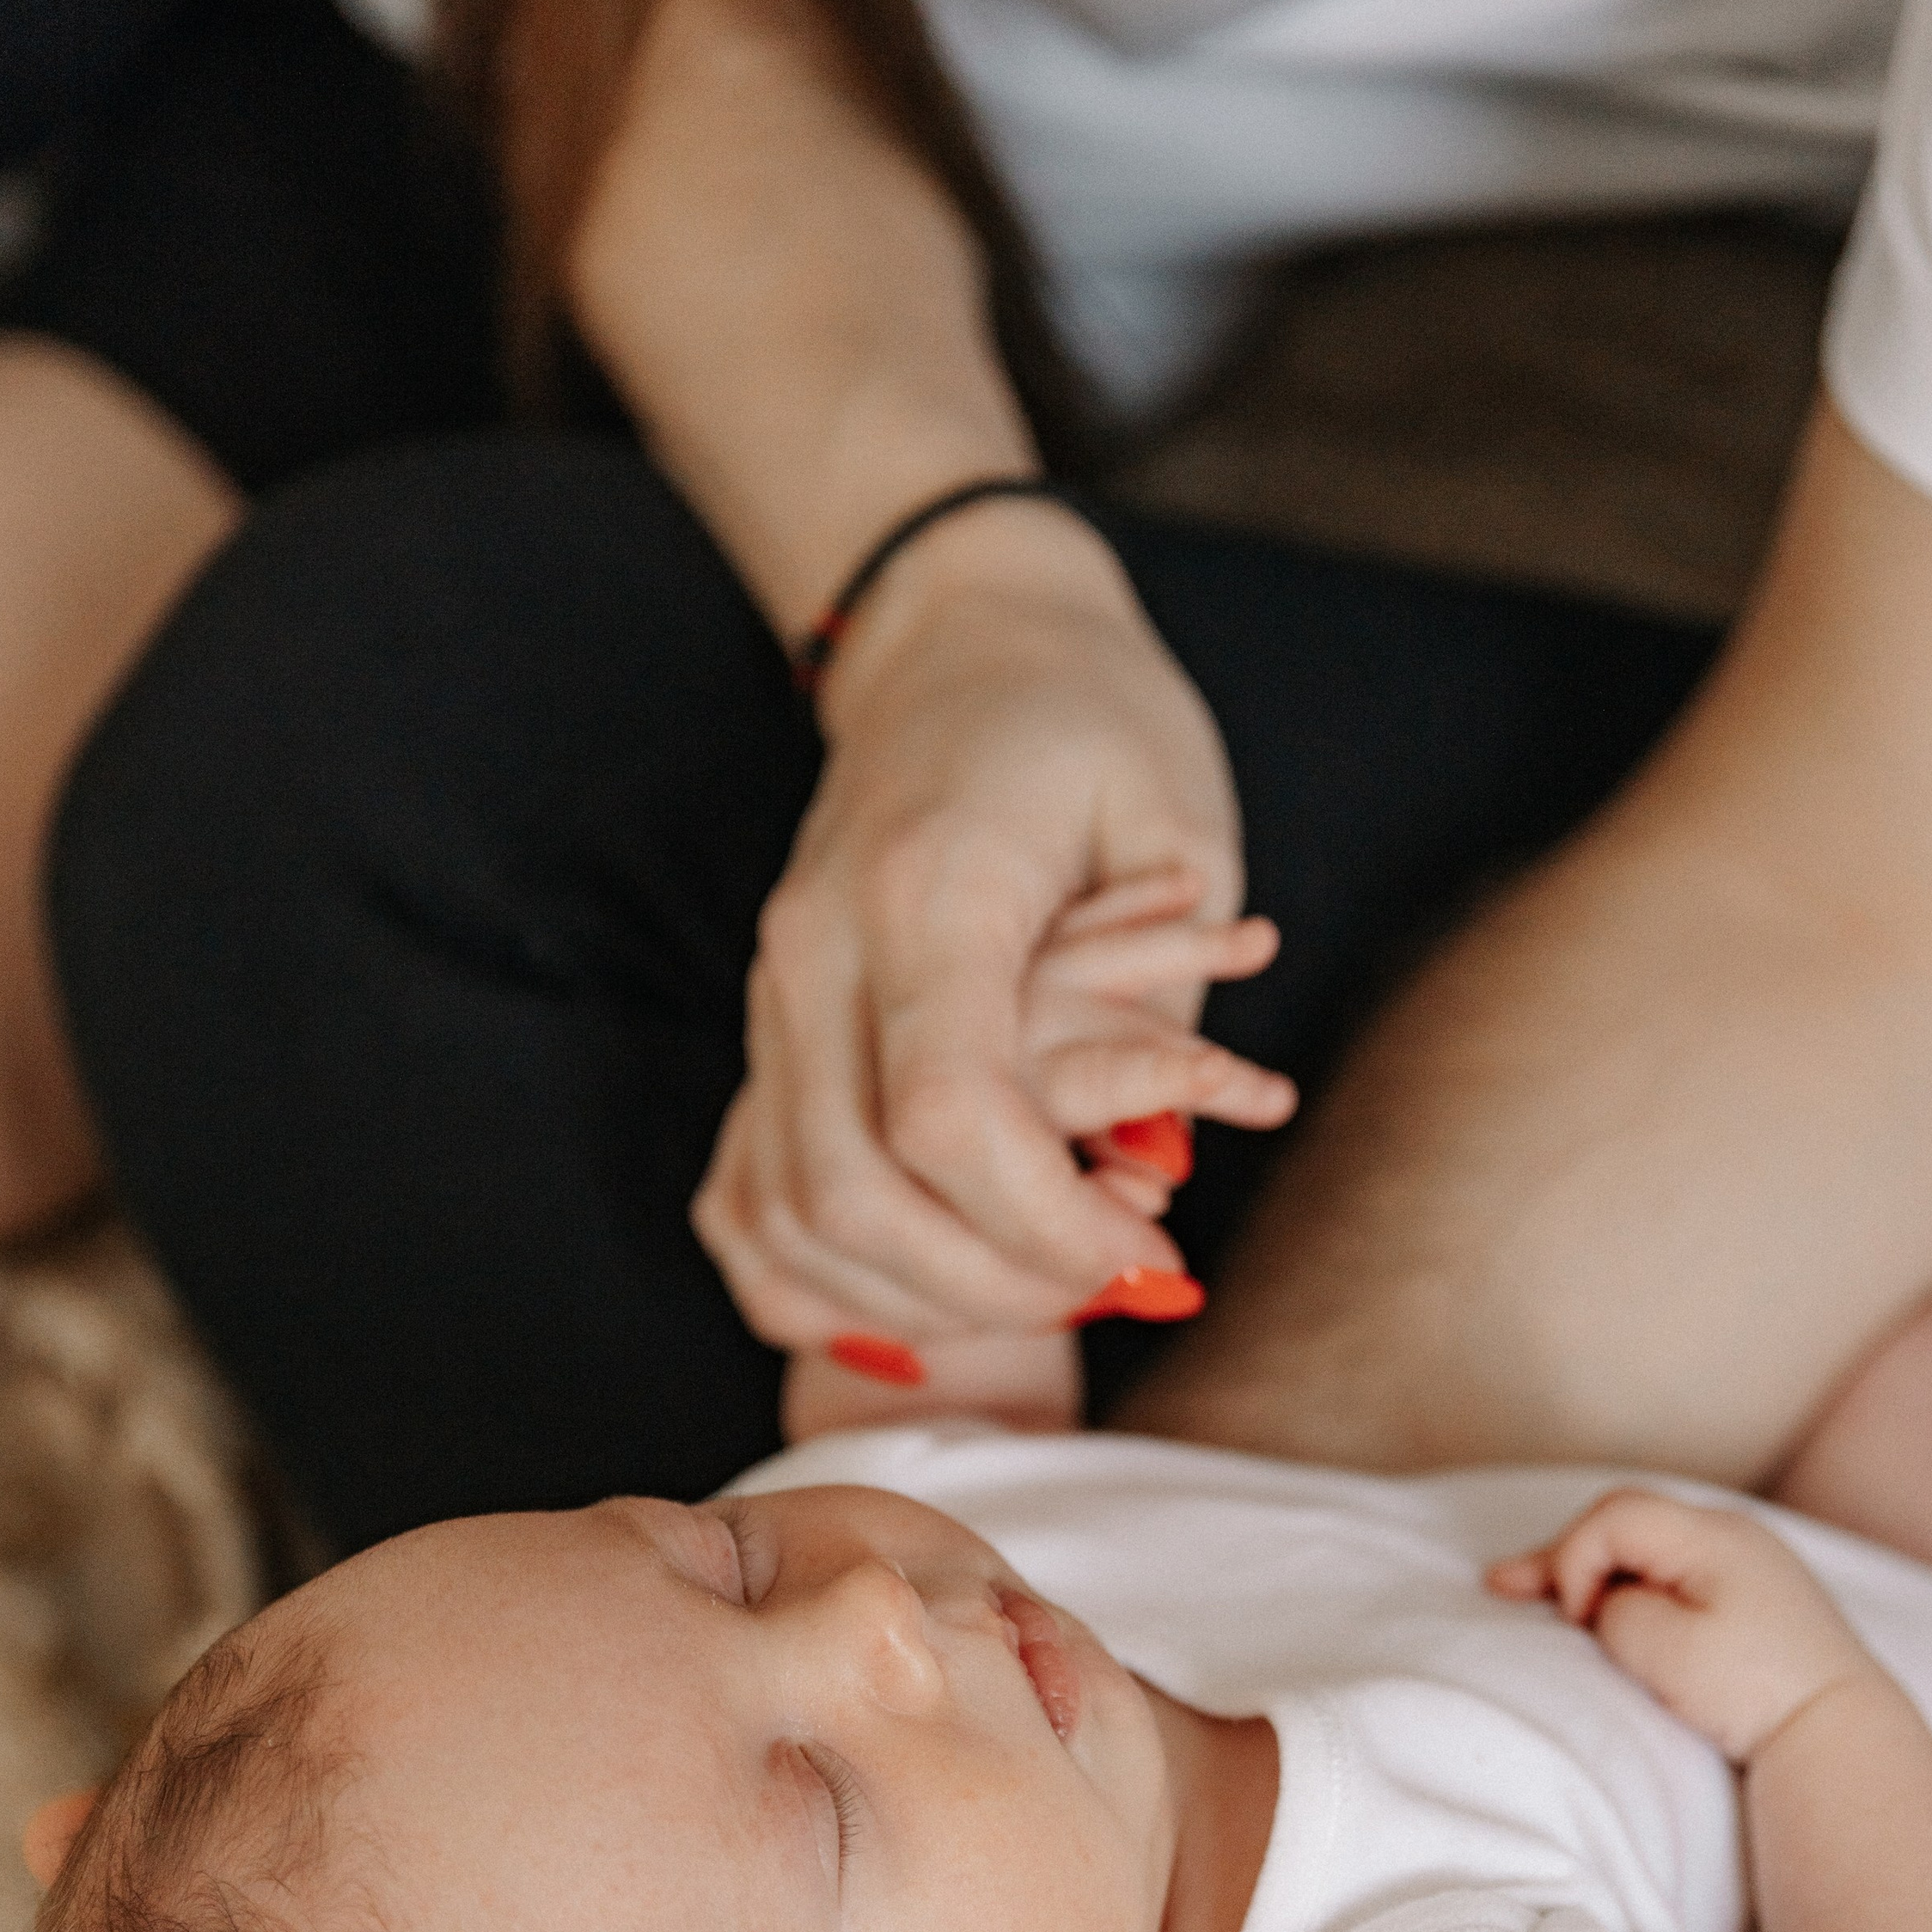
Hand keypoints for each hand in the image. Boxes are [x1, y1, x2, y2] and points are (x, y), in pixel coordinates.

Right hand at [690, 504, 1294, 1353]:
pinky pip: (753, 1203)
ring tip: (1042, 1286)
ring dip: (921, 1296)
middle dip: (995, 1285)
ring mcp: (770, 989)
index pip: (947, 1119)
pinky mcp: (761, 1024)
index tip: (1151, 1253)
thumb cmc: (1095, 723)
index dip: (1049, 1225)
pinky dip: (840, 1277)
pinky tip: (935, 1288)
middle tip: (1112, 1284)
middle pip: (853, 1195)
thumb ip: (1161, 1020)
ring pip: (794, 1215)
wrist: (962, 634)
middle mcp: (816, 948)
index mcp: (926, 890)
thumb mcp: (1178, 835)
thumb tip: (1141, 1188)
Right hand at [1488, 1489, 1877, 1763]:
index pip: (1613, 1517)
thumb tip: (1611, 1601)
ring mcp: (1747, 1563)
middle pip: (1625, 1524)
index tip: (1574, 1622)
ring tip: (1530, 1592)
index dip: (1572, 1559)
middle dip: (1564, 1557)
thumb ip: (1617, 1609)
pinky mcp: (1752, 1597)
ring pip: (1646, 1549)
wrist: (1840, 1730)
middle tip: (1500, 1587)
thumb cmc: (1755, 1690)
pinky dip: (1630, 1587)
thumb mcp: (1666, 1648)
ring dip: (1592, 1571)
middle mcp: (1732, 1534)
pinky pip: (1674, 1574)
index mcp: (1713, 1536)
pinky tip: (1601, 1605)